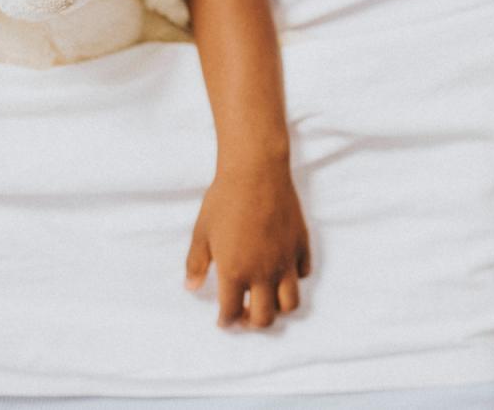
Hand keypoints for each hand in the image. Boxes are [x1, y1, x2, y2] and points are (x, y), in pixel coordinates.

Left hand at [185, 161, 310, 328]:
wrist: (256, 172)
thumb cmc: (224, 200)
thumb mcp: (201, 233)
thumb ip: (196, 264)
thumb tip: (191, 287)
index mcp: (235, 272)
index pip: (232, 313)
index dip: (226, 321)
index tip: (224, 320)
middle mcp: (264, 273)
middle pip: (265, 318)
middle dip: (253, 322)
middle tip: (245, 313)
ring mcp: (286, 261)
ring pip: (290, 303)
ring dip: (277, 308)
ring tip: (266, 298)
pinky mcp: (301, 245)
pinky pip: (303, 274)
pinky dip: (293, 279)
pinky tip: (281, 269)